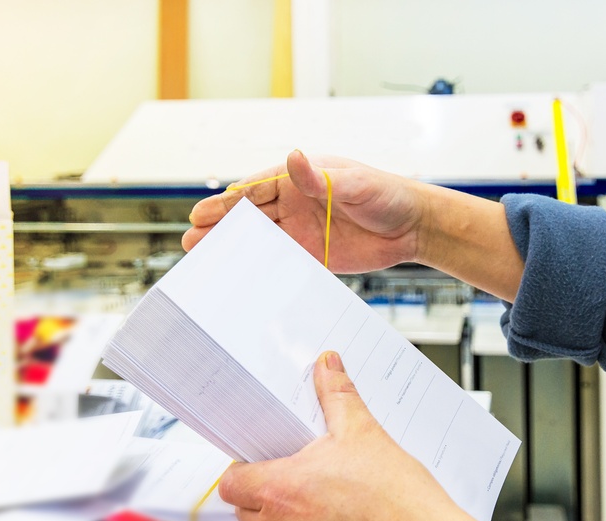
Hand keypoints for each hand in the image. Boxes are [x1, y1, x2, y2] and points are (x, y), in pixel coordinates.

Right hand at [184, 151, 428, 272]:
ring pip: (260, 240)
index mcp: (299, 179)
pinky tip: (240, 278)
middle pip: (249, 216)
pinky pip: (281, 262)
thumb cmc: (388, 194)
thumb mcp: (354, 183)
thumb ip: (321, 177)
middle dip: (220, 227)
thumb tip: (293, 158)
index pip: (254, 190)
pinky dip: (260, 269)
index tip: (201, 213)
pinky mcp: (314, 255)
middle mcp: (295, 203)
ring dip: (233, 249)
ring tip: (203, 259)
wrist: (414, 226)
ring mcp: (302, 230)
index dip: (227, 203)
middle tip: (191, 241)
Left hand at [218, 351, 522, 520]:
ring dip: (291, 520)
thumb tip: (326, 365)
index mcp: (283, 489)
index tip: (264, 459)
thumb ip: (338, 395)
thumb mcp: (366, 433)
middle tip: (298, 476)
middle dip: (264, 493)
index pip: (232, 482)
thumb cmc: (402, 500)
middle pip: (247, 511)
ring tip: (331, 501)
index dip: (243, 468)